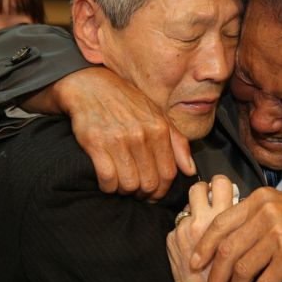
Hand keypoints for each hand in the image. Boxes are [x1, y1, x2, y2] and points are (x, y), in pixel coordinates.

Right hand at [50, 67, 195, 199]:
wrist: (92, 86)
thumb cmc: (127, 103)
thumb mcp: (158, 116)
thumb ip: (177, 143)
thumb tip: (190, 170)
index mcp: (159, 129)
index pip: (168, 173)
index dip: (162, 190)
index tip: (155, 194)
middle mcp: (141, 135)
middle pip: (149, 183)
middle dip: (145, 194)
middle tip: (138, 192)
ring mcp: (118, 140)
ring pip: (129, 185)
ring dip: (126, 191)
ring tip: (123, 185)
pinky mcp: (96, 144)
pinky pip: (107, 179)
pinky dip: (108, 187)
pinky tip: (108, 181)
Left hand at [168, 175, 235, 281]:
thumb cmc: (230, 275)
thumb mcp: (241, 241)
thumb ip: (236, 220)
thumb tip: (234, 203)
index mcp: (223, 218)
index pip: (220, 182)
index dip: (220, 184)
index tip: (221, 190)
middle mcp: (202, 220)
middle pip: (198, 187)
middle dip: (202, 191)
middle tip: (207, 200)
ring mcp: (184, 229)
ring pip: (186, 206)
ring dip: (194, 212)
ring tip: (201, 227)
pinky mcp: (172, 239)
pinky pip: (178, 225)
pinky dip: (184, 232)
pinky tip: (193, 246)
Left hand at [190, 187, 281, 281]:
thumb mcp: (277, 210)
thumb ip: (250, 218)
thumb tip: (217, 239)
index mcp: (260, 199)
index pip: (221, 223)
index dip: (204, 245)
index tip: (195, 261)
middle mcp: (267, 212)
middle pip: (227, 248)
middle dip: (214, 273)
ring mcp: (279, 233)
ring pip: (242, 268)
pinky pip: (263, 281)